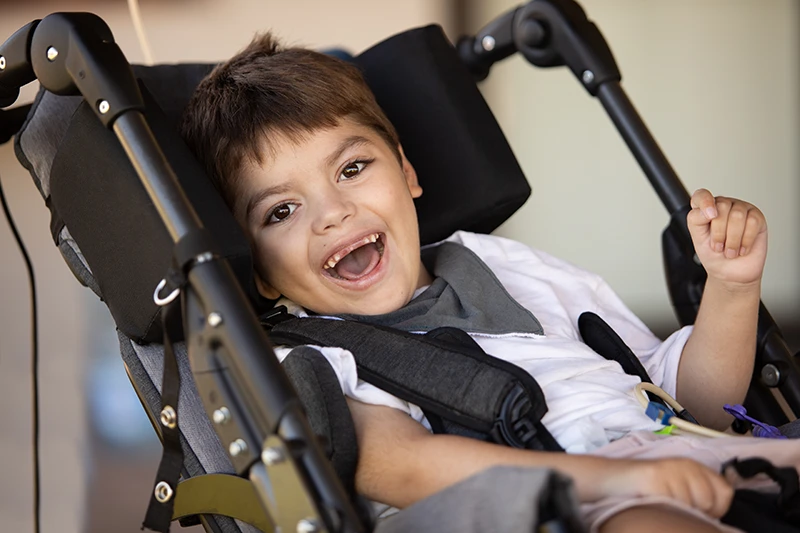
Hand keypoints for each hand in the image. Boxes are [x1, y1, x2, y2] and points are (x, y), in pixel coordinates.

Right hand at [600, 457, 733, 517]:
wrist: (612, 479)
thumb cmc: (647, 489)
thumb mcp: (679, 486)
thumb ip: (700, 493)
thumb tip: (718, 511)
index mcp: (695, 466)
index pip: (725, 492)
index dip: (716, 507)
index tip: (699, 511)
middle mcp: (686, 465)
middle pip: (709, 501)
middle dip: (696, 511)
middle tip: (674, 506)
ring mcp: (671, 470)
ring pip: (692, 505)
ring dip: (678, 510)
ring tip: (662, 503)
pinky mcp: (656, 477)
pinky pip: (673, 503)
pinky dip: (665, 508)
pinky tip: (655, 502)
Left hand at [688, 189, 767, 286]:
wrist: (731, 273)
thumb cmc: (714, 255)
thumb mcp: (697, 238)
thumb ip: (696, 220)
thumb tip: (709, 209)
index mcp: (706, 209)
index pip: (702, 195)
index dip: (705, 202)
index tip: (710, 216)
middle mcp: (724, 206)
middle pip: (722, 207)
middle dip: (719, 233)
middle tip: (719, 247)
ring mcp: (741, 210)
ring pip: (738, 215)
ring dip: (732, 240)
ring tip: (730, 251)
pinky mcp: (757, 218)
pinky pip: (753, 222)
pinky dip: (746, 240)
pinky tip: (742, 248)